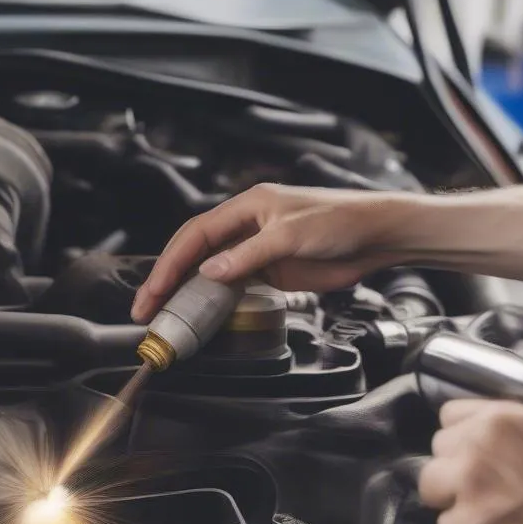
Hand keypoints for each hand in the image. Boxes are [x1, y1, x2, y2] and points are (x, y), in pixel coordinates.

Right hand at [131, 183, 414, 322]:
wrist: (376, 237)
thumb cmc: (339, 222)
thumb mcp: (291, 236)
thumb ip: (248, 255)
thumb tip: (208, 272)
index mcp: (246, 207)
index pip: (195, 234)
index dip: (170, 262)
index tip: (154, 289)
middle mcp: (246, 227)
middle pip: (194, 252)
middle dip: (167, 279)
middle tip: (146, 308)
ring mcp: (256, 250)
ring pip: (209, 271)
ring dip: (186, 292)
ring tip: (164, 316)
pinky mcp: (271, 270)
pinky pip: (233, 285)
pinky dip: (213, 300)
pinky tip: (199, 315)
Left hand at [418, 400, 522, 523]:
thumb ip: (481, 419)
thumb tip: (448, 430)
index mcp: (479, 434)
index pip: (439, 438)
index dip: (459, 450)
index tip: (481, 461)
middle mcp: (466, 474)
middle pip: (428, 480)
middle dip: (451, 487)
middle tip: (485, 496)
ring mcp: (470, 523)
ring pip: (446, 523)